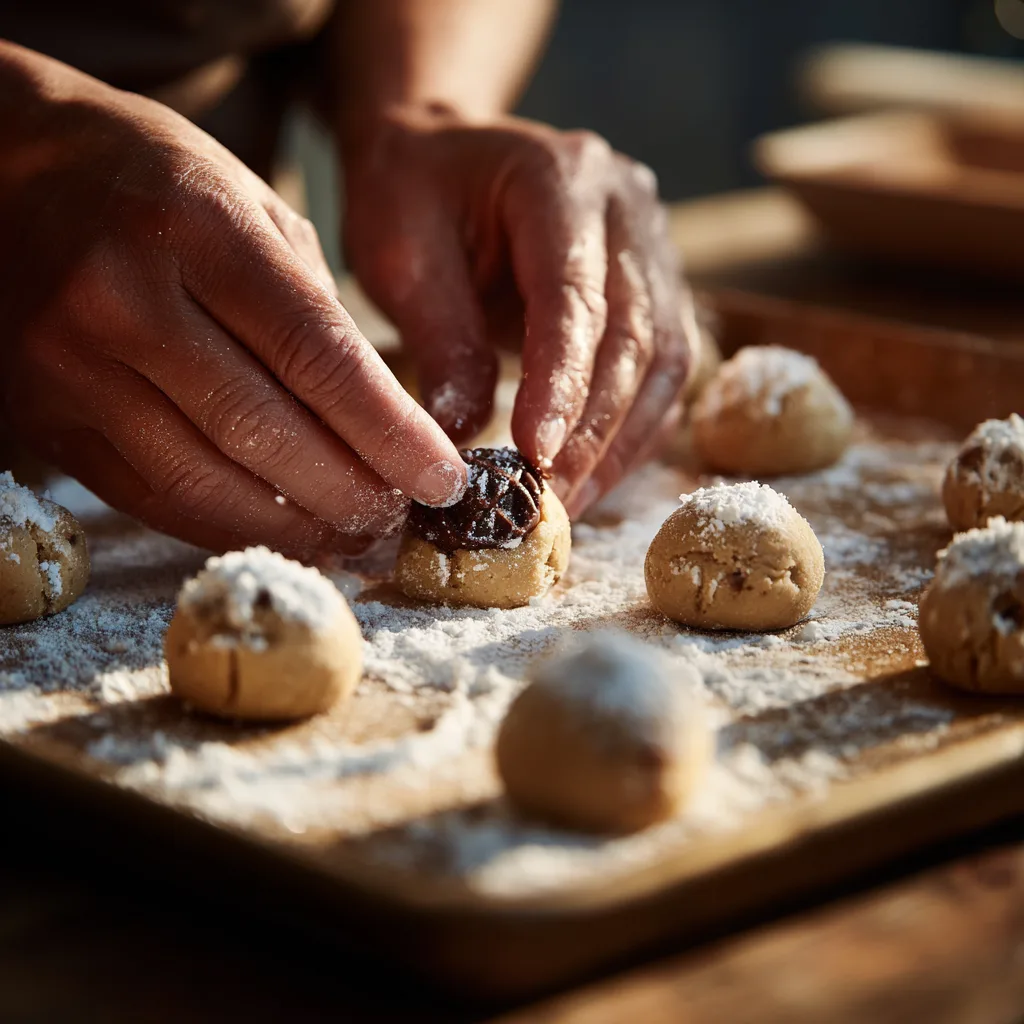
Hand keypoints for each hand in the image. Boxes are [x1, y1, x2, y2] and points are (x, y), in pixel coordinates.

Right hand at [0, 45, 465, 558]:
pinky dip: (229, 528)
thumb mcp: (254, 210)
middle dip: (351, 493)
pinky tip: (283, 534)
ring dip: (295, 528)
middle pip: (263, 432)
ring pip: (204, 484)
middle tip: (402, 521)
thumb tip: (383, 429)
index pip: (317, 357)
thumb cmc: (158, 185)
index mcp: (199, 227)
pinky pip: (151, 499)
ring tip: (354, 542)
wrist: (15, 172)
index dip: (390, 435)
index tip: (444, 480)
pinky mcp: (45, 417)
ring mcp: (71, 364)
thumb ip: (318, 314)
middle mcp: (124, 297)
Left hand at [342, 104, 695, 515]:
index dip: (563, 384)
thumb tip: (466, 438)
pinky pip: (661, 374)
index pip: (576, 297)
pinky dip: (631, 431)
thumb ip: (440, 339)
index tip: (536, 456)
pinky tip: (593, 474)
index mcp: (561, 178)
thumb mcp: (400, 253)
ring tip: (569, 503)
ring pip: (665, 364)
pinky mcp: (655, 290)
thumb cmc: (411, 193)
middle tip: (549, 501)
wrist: (441, 155)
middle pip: (637, 338)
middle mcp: (628, 210)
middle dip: (595, 433)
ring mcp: (653, 248)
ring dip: (621, 444)